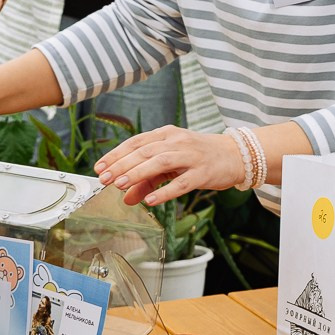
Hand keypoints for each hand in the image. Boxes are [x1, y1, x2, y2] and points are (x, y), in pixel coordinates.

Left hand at [94, 125, 245, 206]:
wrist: (235, 155)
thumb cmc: (199, 157)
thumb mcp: (171, 165)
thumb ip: (147, 180)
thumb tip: (125, 197)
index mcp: (167, 134)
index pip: (136, 142)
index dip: (116, 154)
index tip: (99, 167)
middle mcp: (177, 141)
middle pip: (145, 151)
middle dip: (122, 164)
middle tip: (105, 178)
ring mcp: (191, 155)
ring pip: (160, 162)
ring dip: (138, 173)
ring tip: (121, 185)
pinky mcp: (203, 172)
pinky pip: (181, 183)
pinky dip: (164, 191)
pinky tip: (150, 200)